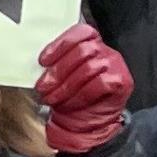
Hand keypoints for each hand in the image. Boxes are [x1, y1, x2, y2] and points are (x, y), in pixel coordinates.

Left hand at [33, 20, 132, 153]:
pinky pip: (100, 83)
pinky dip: (81, 95)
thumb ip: (53, 64)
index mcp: (90, 44)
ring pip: (89, 68)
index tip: (42, 61)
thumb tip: (34, 62)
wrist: (88, 123)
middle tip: (43, 86)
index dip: (60, 45)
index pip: (79, 33)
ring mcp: (115, 65)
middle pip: (82, 51)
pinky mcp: (121, 81)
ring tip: (51, 97)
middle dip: (58, 70)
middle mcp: (105, 51)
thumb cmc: (71, 97)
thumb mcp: (59, 78)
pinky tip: (70, 102)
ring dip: (65, 86)